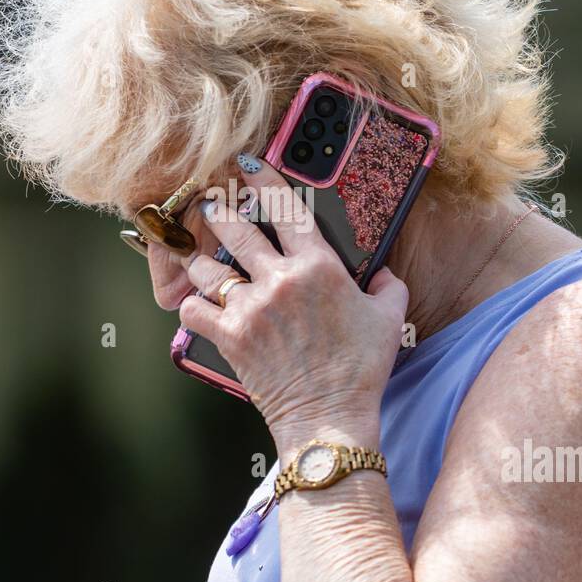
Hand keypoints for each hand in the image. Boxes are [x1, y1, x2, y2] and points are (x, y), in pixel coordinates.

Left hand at [177, 158, 409, 452]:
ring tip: (197, 255)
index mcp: (319, 267)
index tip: (249, 163)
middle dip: (218, 209)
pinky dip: (192, 304)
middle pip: (235, 227)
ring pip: (206, 266)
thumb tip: (381, 273)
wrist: (330, 418)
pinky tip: (197, 303)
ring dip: (200, 259)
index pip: (286, 207)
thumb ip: (387, 285)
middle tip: (209, 203)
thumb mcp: (388, 319)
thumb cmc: (361, 370)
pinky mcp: (230, 336)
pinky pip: (194, 308)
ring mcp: (251, 308)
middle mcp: (280, 280)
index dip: (263, 179)